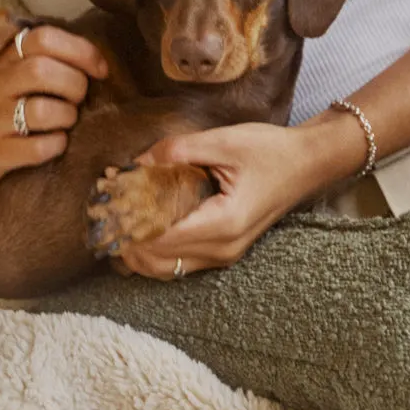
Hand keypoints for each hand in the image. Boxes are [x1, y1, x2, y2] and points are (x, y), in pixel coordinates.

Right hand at [0, 25, 108, 185]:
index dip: (80, 50)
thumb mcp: (9, 71)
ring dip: (67, 117)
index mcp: (4, 58)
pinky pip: (37, 148)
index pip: (43, 38)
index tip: (99, 69)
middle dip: (75, 85)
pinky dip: (56, 145)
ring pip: (43, 111)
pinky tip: (53, 143)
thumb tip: (98, 60)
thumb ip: (43, 58)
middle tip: (77, 99)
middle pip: (43, 71)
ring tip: (64, 122)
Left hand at [116, 123, 319, 279]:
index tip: (104, 205)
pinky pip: (180, 262)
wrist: (307, 164)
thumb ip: (178, 151)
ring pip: (167, 269)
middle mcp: (223, 249)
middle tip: (101, 215)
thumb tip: (137, 161)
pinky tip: (139, 227)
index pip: (160, 238)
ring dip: (137, 250)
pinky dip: (155, 250)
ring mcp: (225, 255)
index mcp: (223, 223)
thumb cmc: (271, 151)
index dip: (127, 226)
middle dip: (125, 241)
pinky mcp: (225, 251)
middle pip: (158, 261)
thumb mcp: (224, 141)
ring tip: (114, 223)